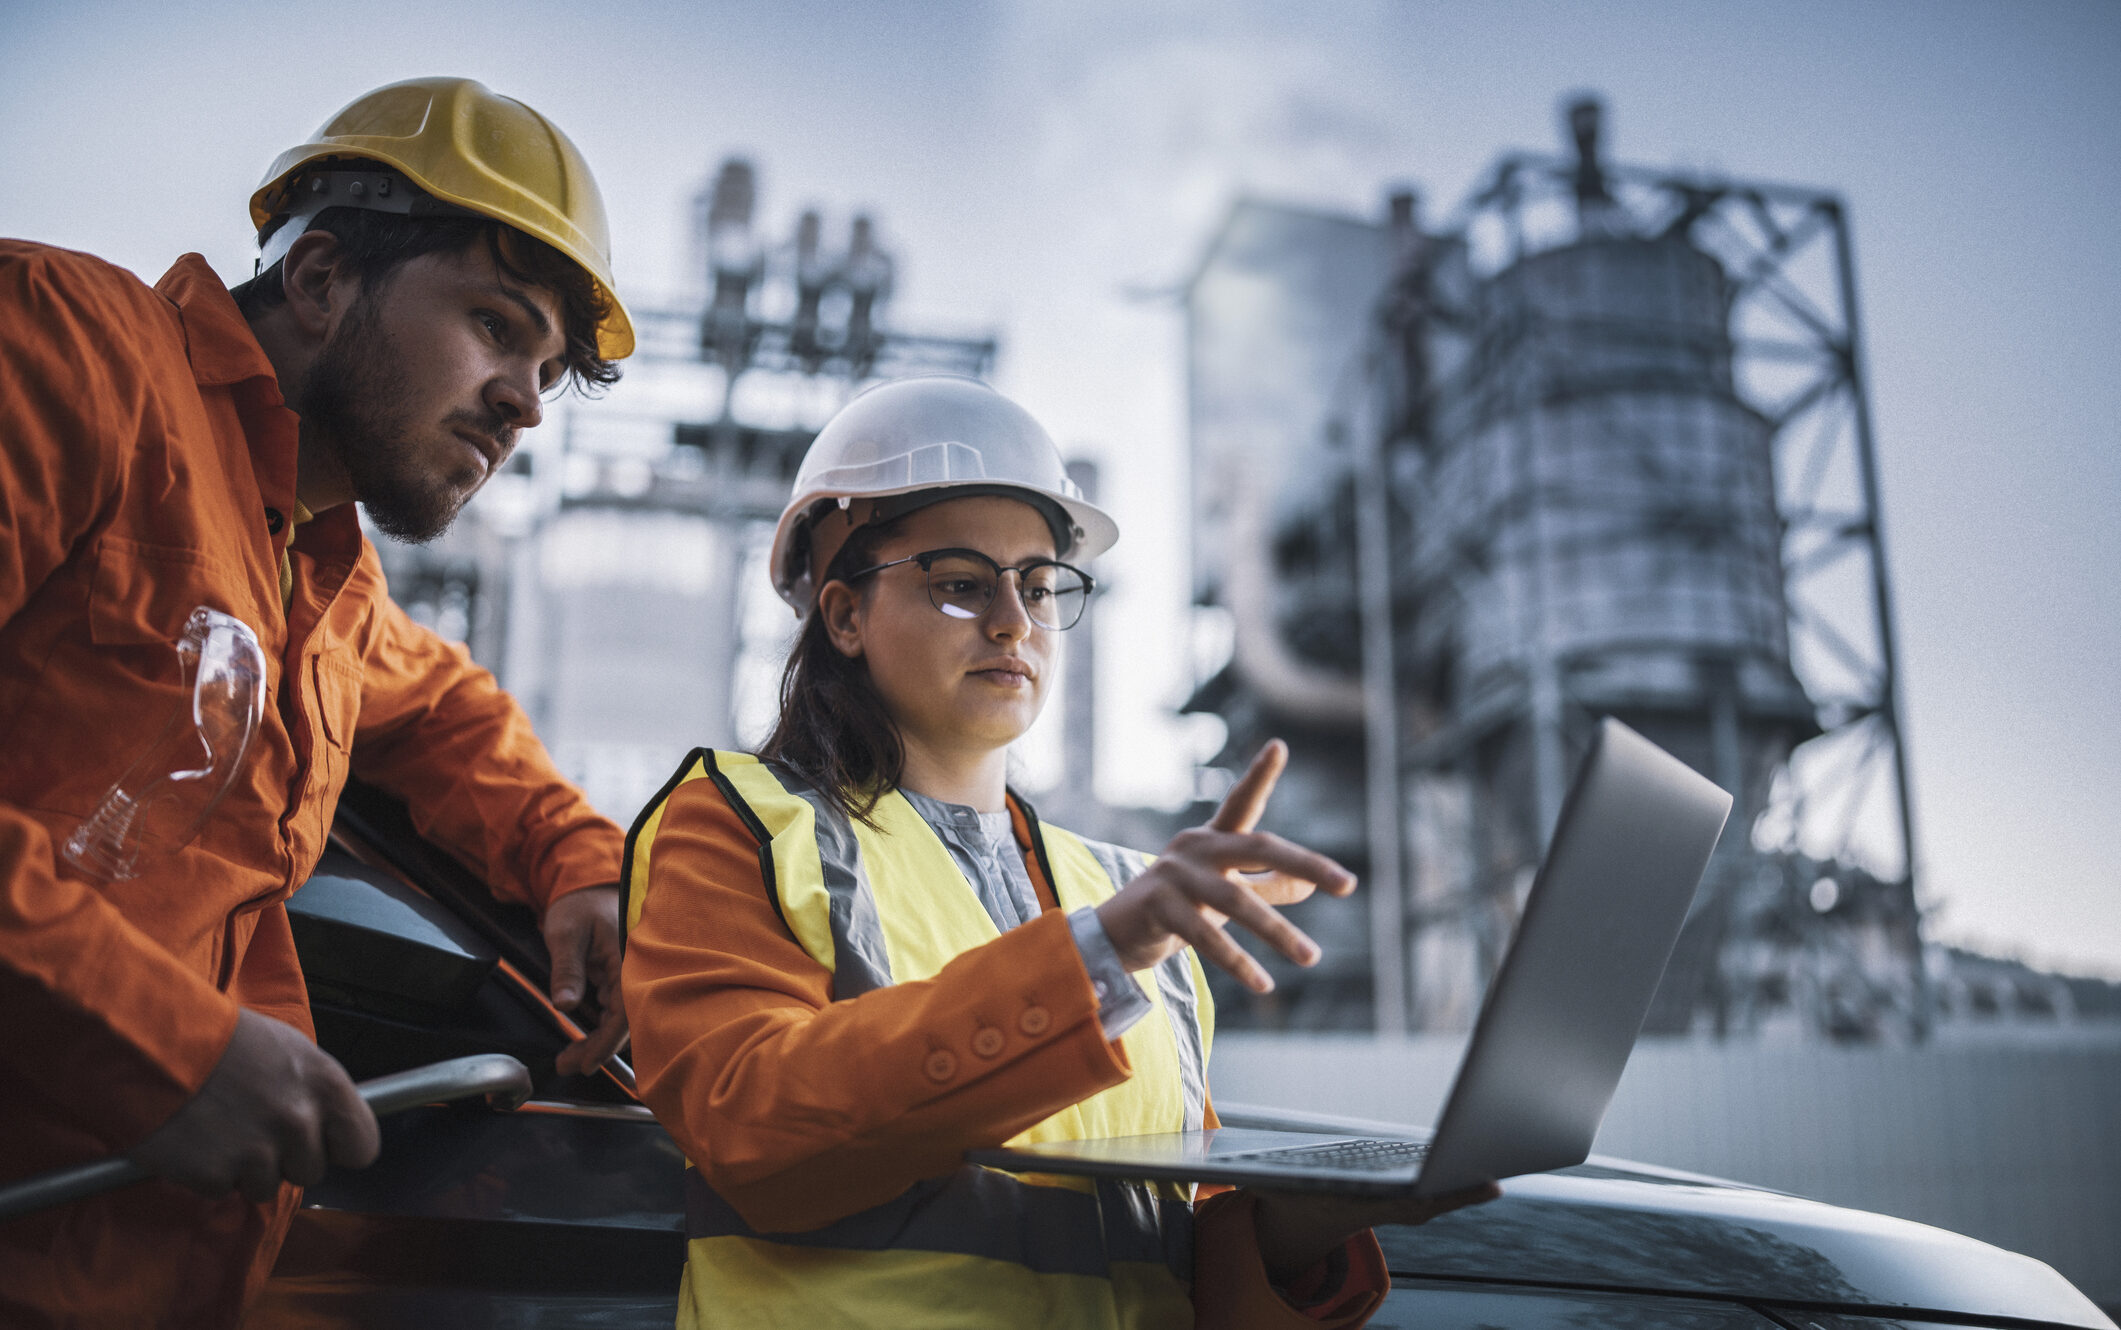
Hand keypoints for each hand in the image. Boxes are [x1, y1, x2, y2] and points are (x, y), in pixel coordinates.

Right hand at [129, 1008, 379, 1202]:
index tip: (324, 1144)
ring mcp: (257, 1152)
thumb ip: (314, 1091)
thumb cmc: (223, 1041)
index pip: (363, 1146)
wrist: (152, 1045)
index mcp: (325, 1087)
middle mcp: (298, 1123)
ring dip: (245, 1168)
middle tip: (254, 1128)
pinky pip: (222, 1190)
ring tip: (221, 1129)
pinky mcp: (215, 1175)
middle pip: (312, 1171)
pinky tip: (196, 1140)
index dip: (340, 1147)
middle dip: (286, 1158)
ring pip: (267, 1186)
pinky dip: (208, 1173)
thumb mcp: (289, 1050)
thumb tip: (329, 1123)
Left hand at [543, 883, 628, 1075]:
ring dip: (597, 1042)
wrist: (587, 886)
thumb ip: (567, 969)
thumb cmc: (579, 905)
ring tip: (569, 1059)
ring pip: (619, 1019)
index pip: (626, 1008)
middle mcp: (634, 969)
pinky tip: (581, 1041)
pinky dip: (598, 1029)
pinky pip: (614, 1010)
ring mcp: (628, 974)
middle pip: (625, 1021)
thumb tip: (564, 1005)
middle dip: (599, 1049)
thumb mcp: (566, 933)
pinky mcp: (619, 978)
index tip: (589, 1061)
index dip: (609, 1040)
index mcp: (629, 957)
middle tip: (568, 1065)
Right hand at [1093, 740, 1355, 993]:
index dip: (1260, 775)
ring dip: (1278, 932)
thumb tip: (1310, 885)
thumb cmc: (1176, 911)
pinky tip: (1264, 984)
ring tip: (1311, 957)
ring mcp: (1174, 874)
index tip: (1279, 747)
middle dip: (1306, 863)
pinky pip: (1206, 937)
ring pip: (1237, 901)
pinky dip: (1238, 962)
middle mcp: (1195, 848)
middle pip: (1259, 847)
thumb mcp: (1225, 895)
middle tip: (1347, 884)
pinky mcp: (1159, 906)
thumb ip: (1267, 886)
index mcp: (1212, 840)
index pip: (1241, 802)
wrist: (1115, 938)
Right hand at [1250, 1181, 1502, 1280]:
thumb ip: (1256, 1174)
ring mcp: (1395, 1209)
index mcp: (1347, 1202)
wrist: (1306, 1221)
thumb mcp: (1268, 1184)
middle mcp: (1376, 1208)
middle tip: (1490, 1184)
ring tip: (1498, 1179)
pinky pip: (1441, 1197)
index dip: (1414, 1195)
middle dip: (1453, 1193)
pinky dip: (1465, 1188)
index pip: (1383, 1200)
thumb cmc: (1287, 1193)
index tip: (1436, 1192)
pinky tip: (1490, 1180)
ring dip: (1466, 1190)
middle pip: (1422, 1204)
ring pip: (1437, 1202)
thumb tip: (1215, 1161)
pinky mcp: (1408, 1204)